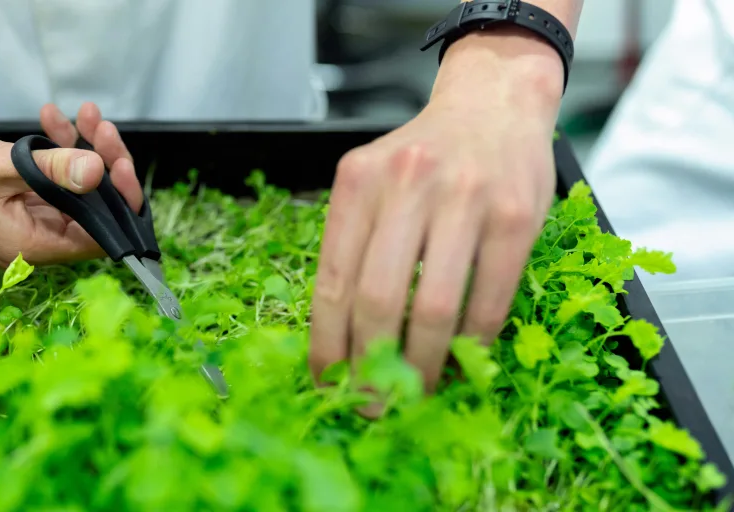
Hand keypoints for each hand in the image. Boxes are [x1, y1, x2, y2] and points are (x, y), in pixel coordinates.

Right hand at [0, 102, 140, 266]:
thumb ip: (51, 171)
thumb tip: (98, 173)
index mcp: (29, 245)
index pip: (99, 237)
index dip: (118, 202)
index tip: (119, 163)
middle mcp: (30, 239)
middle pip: (90, 210)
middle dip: (102, 164)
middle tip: (100, 127)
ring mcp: (21, 219)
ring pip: (72, 190)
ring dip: (81, 151)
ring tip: (81, 114)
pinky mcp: (12, 199)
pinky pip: (48, 179)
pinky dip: (55, 151)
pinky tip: (51, 119)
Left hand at [309, 29, 563, 401]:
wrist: (494, 102)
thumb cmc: (425, 157)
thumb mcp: (374, 182)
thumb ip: (356, 244)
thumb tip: (341, 338)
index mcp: (358, 182)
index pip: (332, 280)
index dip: (327, 343)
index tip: (327, 381)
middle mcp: (407, 185)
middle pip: (379, 300)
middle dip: (371, 365)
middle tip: (371, 402)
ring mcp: (465, 198)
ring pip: (435, 307)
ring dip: (422, 365)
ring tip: (413, 394)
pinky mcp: (516, 216)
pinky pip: (489, 299)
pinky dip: (471, 343)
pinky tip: (459, 361)